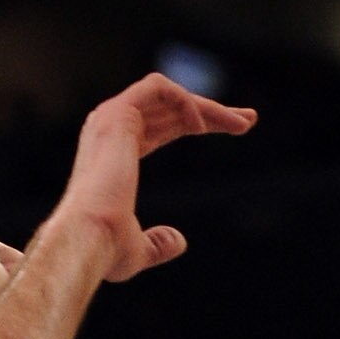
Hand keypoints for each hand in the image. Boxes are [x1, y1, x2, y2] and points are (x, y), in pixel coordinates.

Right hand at [46, 72, 255, 282]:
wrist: (89, 238)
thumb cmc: (106, 247)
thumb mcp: (138, 250)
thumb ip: (157, 244)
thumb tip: (178, 242)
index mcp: (114, 155)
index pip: (163, 127)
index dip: (200, 124)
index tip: (237, 128)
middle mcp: (109, 130)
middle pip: (169, 107)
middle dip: (212, 110)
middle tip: (250, 120)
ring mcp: (109, 119)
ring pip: (166, 92)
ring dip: (206, 105)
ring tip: (239, 124)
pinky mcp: (116, 113)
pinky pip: (158, 87)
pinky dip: (186, 101)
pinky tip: (203, 128)